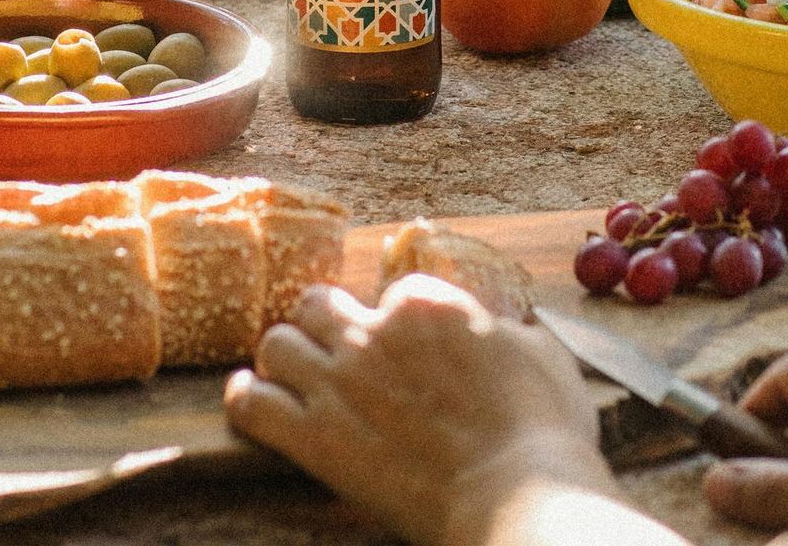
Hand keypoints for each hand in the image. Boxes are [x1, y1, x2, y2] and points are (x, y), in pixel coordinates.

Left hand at [225, 275, 610, 545]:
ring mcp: (338, 384)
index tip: (405, 350)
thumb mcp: (541, 353)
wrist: (516, 494)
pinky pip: (251, 405)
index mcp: (424, 304)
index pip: (388, 293)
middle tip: (338, 352)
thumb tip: (511, 327)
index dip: (395, 322)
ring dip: (284, 358)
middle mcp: (372, 332)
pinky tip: (250, 401)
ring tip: (294, 378)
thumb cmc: (542, 428)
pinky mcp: (314, 440)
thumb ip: (511, 329)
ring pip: (277, 343)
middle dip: (324, 323)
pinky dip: (246, 399)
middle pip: (317, 304)